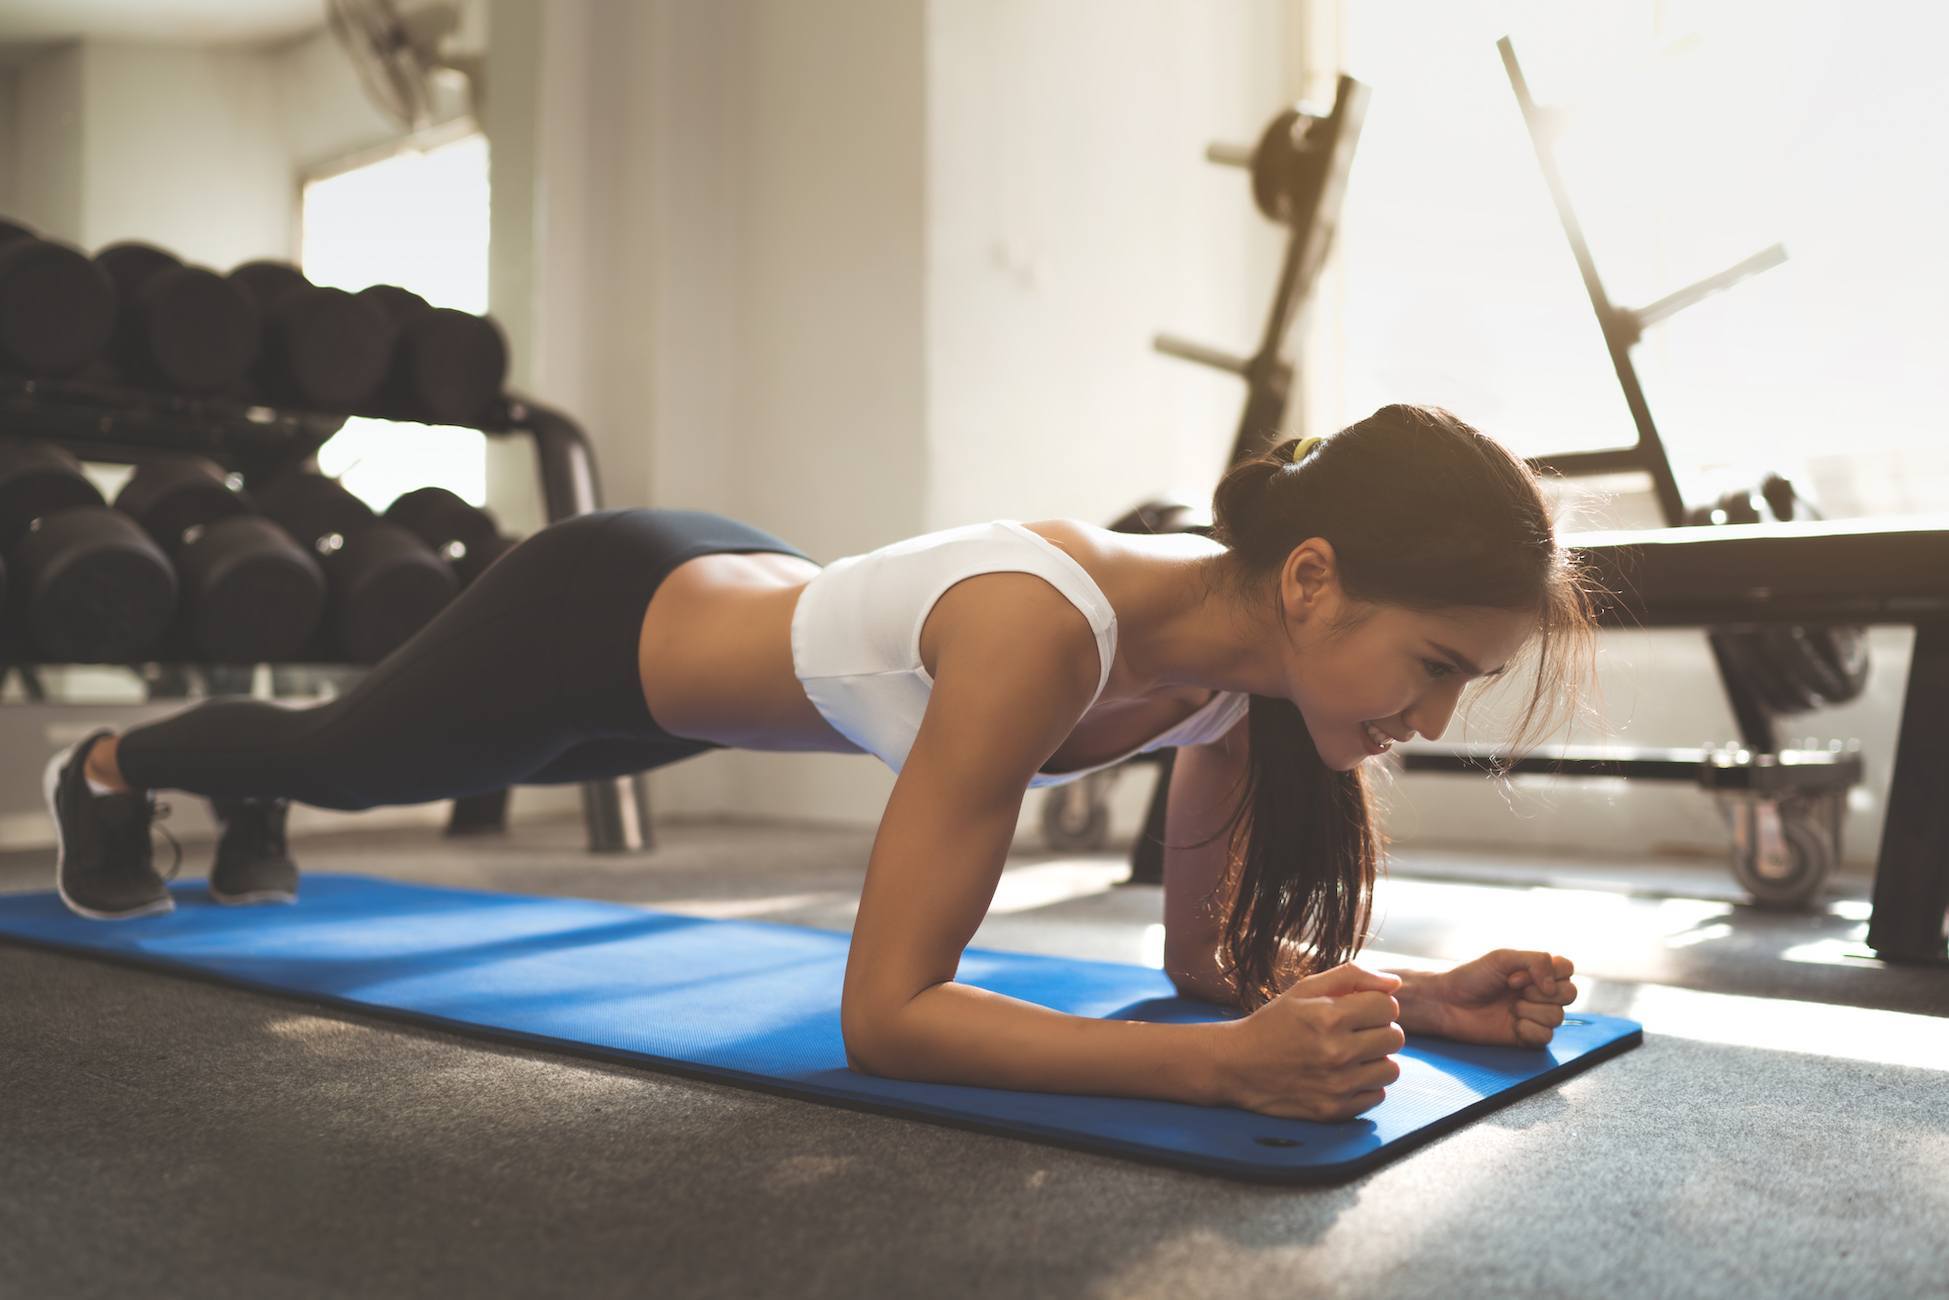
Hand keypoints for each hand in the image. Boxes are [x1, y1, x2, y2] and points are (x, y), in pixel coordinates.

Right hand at [1212, 962, 1405, 1120]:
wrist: (1236, 1066)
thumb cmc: (1273, 1023)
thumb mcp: (1305, 990)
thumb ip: (1351, 977)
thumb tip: (1396, 983)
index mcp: (1329, 1016)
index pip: (1389, 1006)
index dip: (1377, 1005)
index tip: (1359, 1010)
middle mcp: (1336, 1052)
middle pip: (1395, 1037)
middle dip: (1380, 1030)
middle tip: (1355, 1032)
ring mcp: (1337, 1085)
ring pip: (1392, 1069)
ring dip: (1376, 1060)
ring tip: (1351, 1055)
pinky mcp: (1335, 1111)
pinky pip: (1377, 1096)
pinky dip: (1365, 1085)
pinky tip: (1342, 1076)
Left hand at [1415, 949, 1577, 1048]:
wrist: (1449, 1003)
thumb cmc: (1472, 977)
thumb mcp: (1503, 958)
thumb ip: (1537, 961)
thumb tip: (1553, 986)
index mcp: (1536, 972)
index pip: (1567, 969)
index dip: (1549, 972)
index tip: (1517, 975)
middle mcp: (1539, 993)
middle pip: (1569, 994)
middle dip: (1540, 992)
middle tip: (1511, 990)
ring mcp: (1534, 1015)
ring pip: (1558, 1017)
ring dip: (1530, 1010)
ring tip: (1509, 1008)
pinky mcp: (1528, 1037)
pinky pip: (1546, 1037)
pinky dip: (1528, 1030)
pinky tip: (1512, 1024)